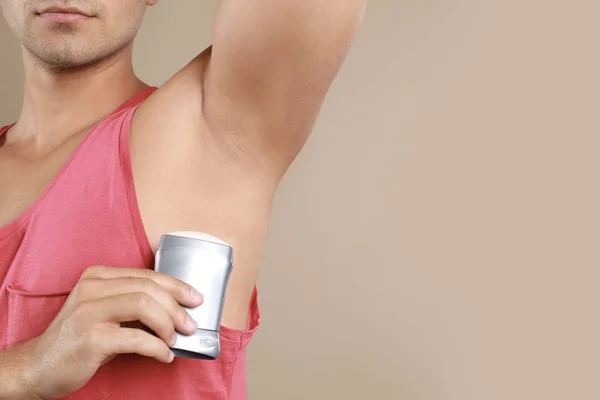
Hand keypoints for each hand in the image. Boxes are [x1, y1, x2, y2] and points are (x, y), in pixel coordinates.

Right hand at [22, 266, 202, 399]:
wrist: (38, 366)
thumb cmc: (78, 339)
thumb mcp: (104, 311)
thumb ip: (133, 303)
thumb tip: (177, 309)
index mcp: (97, 276)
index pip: (147, 275)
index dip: (176, 286)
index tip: (195, 299)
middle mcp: (92, 288)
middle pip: (149, 289)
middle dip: (177, 307)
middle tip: (190, 325)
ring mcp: (89, 312)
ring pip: (145, 306)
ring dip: (168, 325)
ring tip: (174, 340)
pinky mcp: (91, 339)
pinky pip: (137, 339)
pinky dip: (157, 348)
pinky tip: (163, 356)